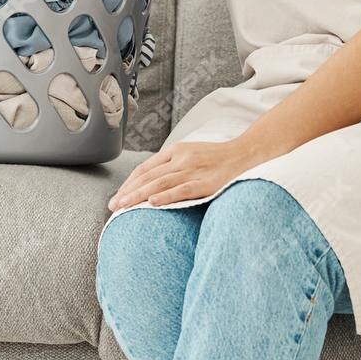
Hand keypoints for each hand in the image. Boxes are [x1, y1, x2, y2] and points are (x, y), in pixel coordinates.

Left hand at [108, 137, 269, 210]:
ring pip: (159, 184)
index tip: (118, 196)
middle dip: (128, 192)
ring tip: (123, 208)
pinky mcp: (206, 183)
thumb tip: (153, 184)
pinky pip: (181, 190)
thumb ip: (174, 166)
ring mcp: (193, 170)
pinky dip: (165, 197)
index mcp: (176, 151)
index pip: (145, 168)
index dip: (129, 183)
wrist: (247, 154)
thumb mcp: (193, 155)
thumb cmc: (219, 159)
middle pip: (148, 177)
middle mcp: (181, 159)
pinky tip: (151, 204)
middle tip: (112, 206)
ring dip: (138, 196)